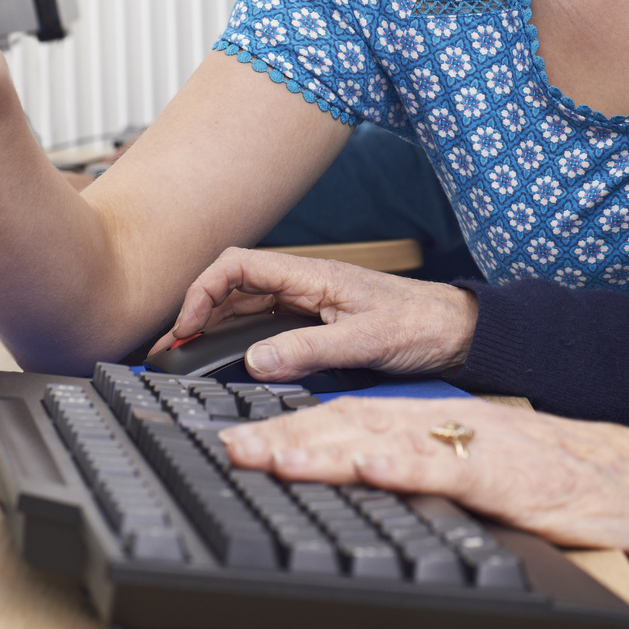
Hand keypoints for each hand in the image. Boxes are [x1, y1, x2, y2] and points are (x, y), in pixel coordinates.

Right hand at [155, 248, 478, 379]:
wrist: (459, 333)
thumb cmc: (423, 325)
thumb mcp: (365, 341)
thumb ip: (309, 351)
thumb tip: (256, 362)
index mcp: (311, 276)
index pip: (238, 267)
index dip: (202, 291)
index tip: (186, 327)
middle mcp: (305, 285)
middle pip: (233, 288)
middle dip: (195, 313)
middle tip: (169, 350)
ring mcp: (310, 304)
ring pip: (246, 308)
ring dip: (213, 327)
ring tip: (185, 356)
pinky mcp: (318, 324)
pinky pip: (266, 326)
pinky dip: (238, 340)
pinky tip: (227, 360)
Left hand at [221, 398, 628, 572]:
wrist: (623, 479)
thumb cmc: (550, 483)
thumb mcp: (470, 474)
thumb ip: (419, 473)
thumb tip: (360, 483)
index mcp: (433, 426)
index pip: (349, 422)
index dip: (292, 430)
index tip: (243, 442)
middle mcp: (444, 426)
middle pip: (351, 425)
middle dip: (286, 436)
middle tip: (231, 448)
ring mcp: (470, 446)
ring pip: (385, 439)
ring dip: (323, 448)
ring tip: (271, 455)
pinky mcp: (500, 474)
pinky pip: (445, 467)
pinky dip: (403, 466)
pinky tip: (365, 468)